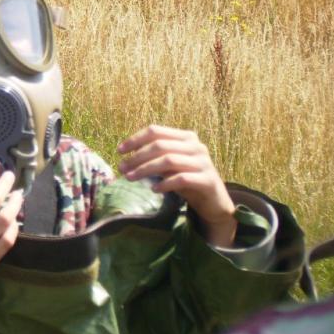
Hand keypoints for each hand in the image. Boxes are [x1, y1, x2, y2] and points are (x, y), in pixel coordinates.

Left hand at [117, 125, 236, 246]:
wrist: (214, 202)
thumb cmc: (187, 180)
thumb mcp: (170, 166)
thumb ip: (154, 157)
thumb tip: (126, 158)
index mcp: (186, 137)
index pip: (156, 131)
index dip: (135, 139)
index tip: (119, 150)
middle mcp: (196, 146)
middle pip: (160, 145)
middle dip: (137, 157)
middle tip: (122, 168)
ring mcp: (204, 162)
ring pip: (169, 160)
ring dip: (145, 169)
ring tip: (130, 178)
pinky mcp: (208, 180)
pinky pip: (182, 178)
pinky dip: (165, 183)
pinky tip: (153, 189)